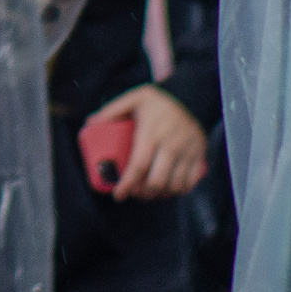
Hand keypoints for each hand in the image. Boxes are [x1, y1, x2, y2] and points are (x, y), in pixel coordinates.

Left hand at [88, 85, 208, 200]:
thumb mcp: (132, 99)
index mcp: (151, 134)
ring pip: (175, 185)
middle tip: (133, 194)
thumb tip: (90, 123)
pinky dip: (180, 191)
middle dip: (143, 193)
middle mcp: (171, 146)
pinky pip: (192, 181)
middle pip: (157, 181)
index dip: (127, 184)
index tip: (118, 195)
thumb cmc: (156, 101)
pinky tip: (169, 190)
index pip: (138, 166)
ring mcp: (188, 152)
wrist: (189, 96)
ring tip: (148, 194)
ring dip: (160, 194)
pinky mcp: (200, 155)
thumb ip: (111, 111)